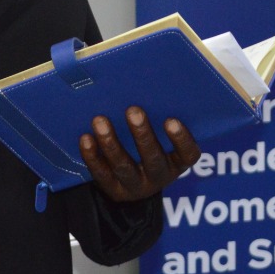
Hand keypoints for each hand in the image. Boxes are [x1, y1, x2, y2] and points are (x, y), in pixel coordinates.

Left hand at [78, 106, 200, 201]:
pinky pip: (101, 174)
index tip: (171, 119)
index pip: (188, 155)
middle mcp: (158, 176)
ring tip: (99, 120)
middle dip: (142, 134)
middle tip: (133, 110)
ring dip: (110, 143)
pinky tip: (86, 138)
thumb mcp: (162, 140)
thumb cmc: (150, 148)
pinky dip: (92, 156)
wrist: (133, 185)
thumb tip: (145, 84)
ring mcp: (135, 185)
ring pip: (123, 166)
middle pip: (152, 159)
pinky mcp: (113, 189)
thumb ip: (158, 118)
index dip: (182, 139)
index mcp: (176, 162)